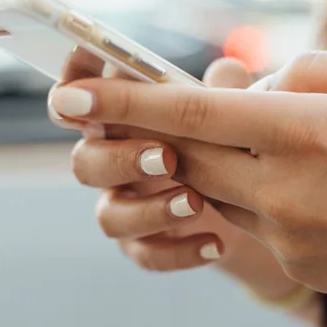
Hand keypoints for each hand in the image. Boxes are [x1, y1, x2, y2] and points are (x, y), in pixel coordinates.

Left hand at [49, 51, 326, 303]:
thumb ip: (306, 71)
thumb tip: (249, 86)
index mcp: (305, 130)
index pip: (191, 112)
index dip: (124, 102)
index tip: (70, 98)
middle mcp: (282, 187)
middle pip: (187, 156)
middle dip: (162, 134)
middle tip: (156, 116)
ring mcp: (285, 234)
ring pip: (216, 190)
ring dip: (220, 164)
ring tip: (276, 149)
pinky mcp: (293, 263)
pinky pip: (251, 222)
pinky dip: (258, 196)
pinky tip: (310, 191)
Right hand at [49, 58, 250, 270]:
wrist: (253, 208)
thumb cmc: (228, 143)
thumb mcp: (231, 114)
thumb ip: (224, 93)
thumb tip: (228, 71)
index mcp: (122, 119)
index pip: (81, 98)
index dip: (74, 86)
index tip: (86, 81)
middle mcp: (113, 162)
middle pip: (85, 162)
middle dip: (121, 159)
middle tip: (167, 157)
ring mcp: (125, 206)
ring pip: (109, 216)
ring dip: (149, 210)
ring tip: (196, 203)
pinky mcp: (144, 244)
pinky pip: (145, 254)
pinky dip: (179, 251)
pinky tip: (216, 243)